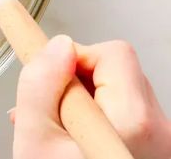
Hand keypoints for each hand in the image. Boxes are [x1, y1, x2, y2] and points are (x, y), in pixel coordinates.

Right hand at [12, 35, 170, 158]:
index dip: (71, 59)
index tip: (46, 70)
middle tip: (49, 112)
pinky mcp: (155, 154)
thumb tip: (56, 46)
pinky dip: (96, 124)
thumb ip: (41, 86)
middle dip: (74, 84)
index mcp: (135, 122)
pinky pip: (126, 121)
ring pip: (118, 97)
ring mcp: (161, 146)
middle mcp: (160, 133)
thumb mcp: (35, 140)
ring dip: (82, 105)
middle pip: (116, 74)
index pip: (111, 54)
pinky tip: (72, 144)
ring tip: (58, 133)